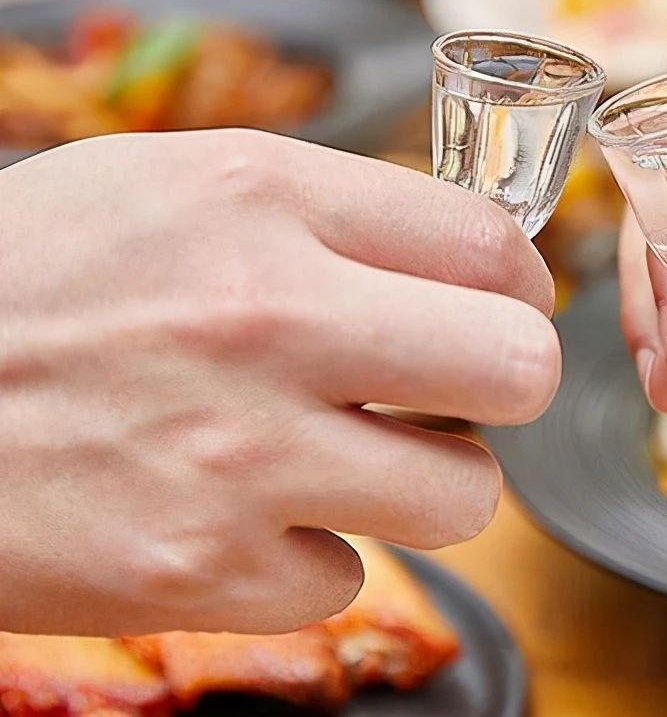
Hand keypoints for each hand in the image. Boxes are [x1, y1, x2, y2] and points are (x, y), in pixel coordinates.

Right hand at [0, 129, 559, 634]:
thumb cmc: (39, 282)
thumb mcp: (180, 188)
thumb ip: (335, 213)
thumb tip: (473, 257)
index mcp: (261, 199)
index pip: (490, 245)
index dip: (521, 284)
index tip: (505, 305)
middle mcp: (263, 319)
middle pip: (518, 368)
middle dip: (506, 382)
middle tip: (457, 386)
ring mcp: (237, 459)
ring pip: (466, 494)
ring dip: (427, 480)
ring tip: (352, 455)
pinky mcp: (201, 573)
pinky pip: (350, 576)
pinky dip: (314, 551)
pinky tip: (248, 513)